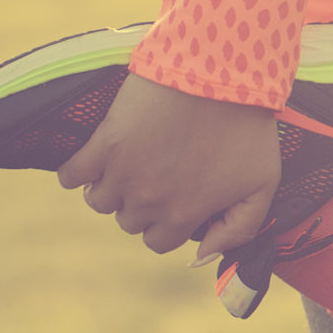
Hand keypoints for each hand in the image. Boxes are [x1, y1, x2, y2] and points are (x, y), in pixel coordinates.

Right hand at [58, 73, 281, 258]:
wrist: (219, 75)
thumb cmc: (246, 127)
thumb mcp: (262, 183)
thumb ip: (238, 229)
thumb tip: (201, 258)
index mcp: (184, 214)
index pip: (158, 242)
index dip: (166, 223)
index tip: (173, 199)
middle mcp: (149, 202)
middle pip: (128, 222)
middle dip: (141, 204)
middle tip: (157, 173)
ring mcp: (122, 174)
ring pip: (99, 202)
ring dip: (109, 188)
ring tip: (128, 164)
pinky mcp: (103, 145)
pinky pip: (70, 175)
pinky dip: (75, 172)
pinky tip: (92, 159)